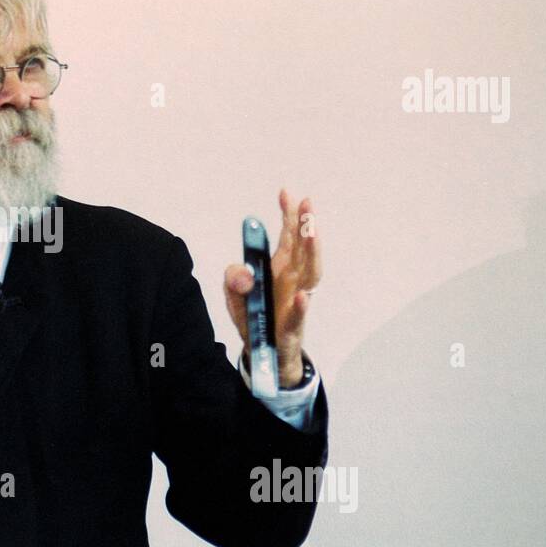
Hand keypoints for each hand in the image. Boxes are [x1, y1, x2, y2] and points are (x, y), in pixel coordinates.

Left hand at [223, 188, 321, 386]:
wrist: (263, 354)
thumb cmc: (255, 317)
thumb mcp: (234, 295)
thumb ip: (233, 279)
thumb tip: (244, 273)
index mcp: (280, 268)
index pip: (287, 236)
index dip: (288, 214)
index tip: (285, 192)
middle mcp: (293, 280)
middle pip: (302, 249)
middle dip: (305, 224)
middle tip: (307, 203)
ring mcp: (295, 302)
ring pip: (310, 275)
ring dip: (312, 253)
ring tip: (311, 232)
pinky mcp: (292, 328)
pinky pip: (298, 317)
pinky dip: (301, 307)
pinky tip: (302, 297)